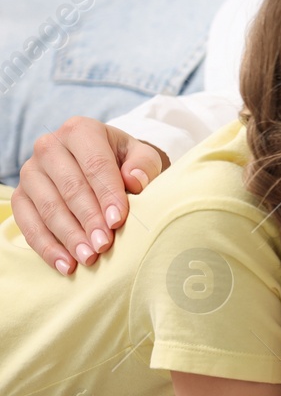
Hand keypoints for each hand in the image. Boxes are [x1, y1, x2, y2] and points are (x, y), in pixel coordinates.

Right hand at [14, 117, 168, 274]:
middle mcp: (49, 146)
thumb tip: (135, 180)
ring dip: (69, 237)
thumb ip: (144, 165)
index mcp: (81, 130)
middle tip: (104, 246)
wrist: (99, 163)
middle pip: (70, 188)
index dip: (107, 194)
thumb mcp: (141, 156)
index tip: (118, 222)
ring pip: (48, 207)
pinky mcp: (20, 195)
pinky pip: (28, 224)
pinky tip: (66, 265)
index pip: (95, 164)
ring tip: (89, 258)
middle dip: (88, 220)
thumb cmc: (123, 161)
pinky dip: (47, 247)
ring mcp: (30, 171)